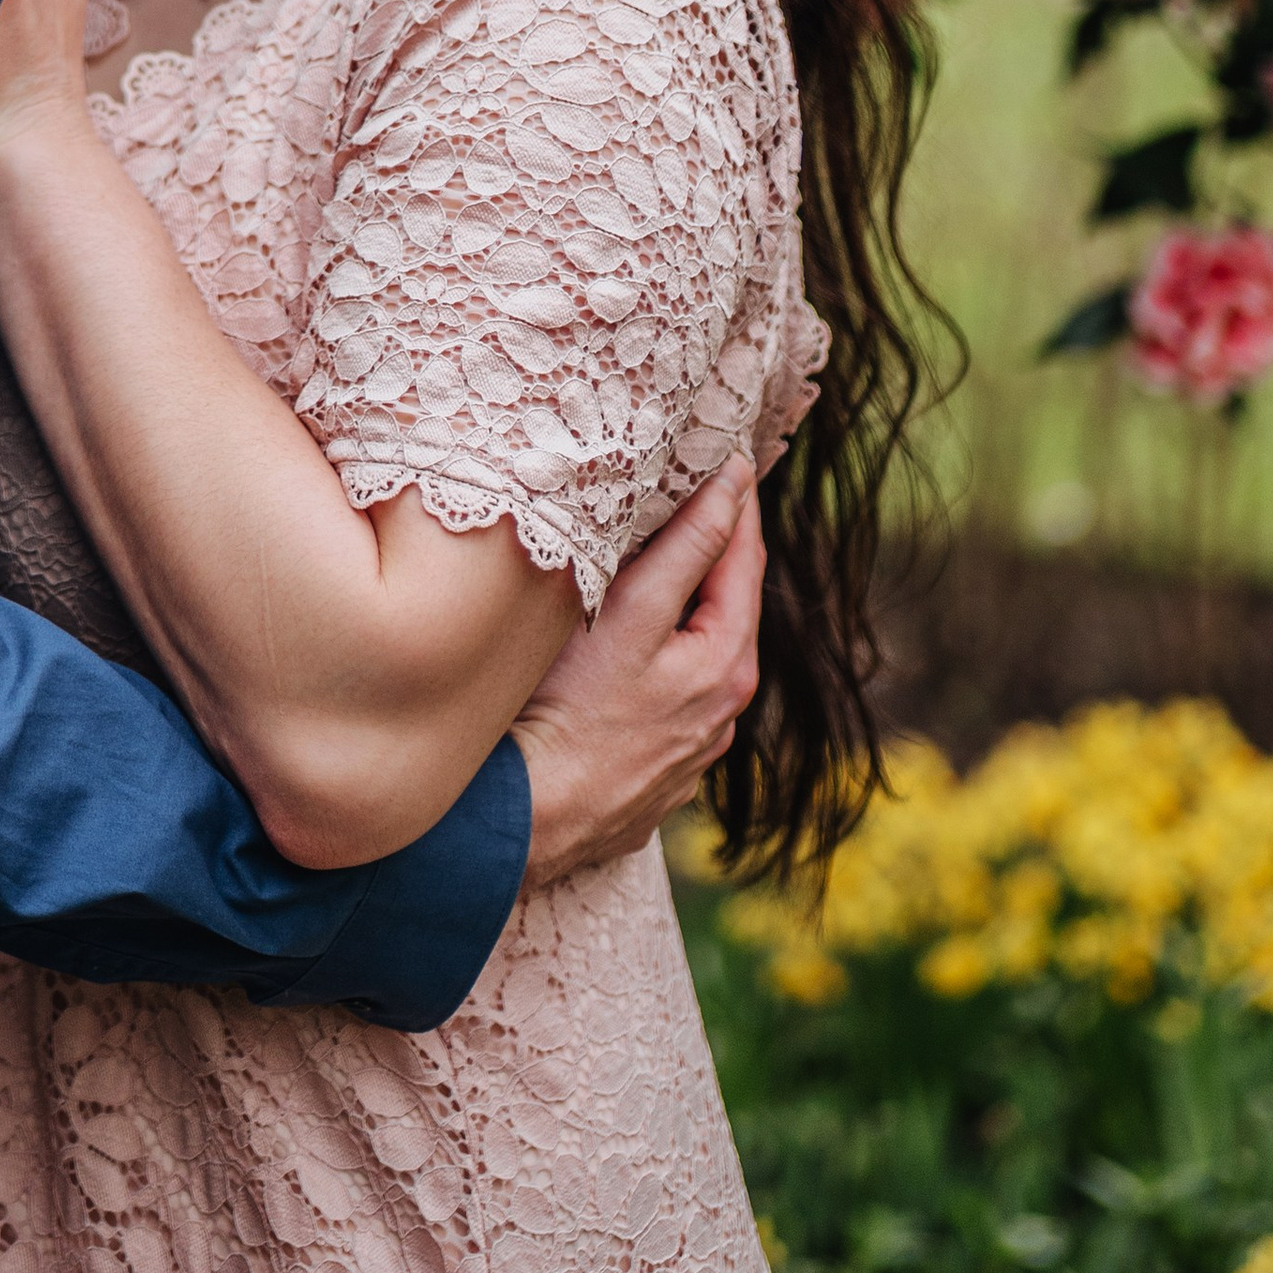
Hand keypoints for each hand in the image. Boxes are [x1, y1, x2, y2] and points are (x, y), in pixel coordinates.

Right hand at [507, 456, 763, 889]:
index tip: (729, 451)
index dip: (736, 500)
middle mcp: (723, 708)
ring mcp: (692, 745)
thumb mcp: (633, 615)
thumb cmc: (571, 711)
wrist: (528, 821)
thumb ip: (686, 547)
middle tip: (698, 487)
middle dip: (716, 545)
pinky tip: (627, 644)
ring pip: (698, 649)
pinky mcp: (658, 770)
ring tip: (662, 554)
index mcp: (730, 663)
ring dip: (688, 601)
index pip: (744, 557)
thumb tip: (732, 483)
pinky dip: (661, 653)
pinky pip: (670, 691)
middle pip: (727, 604)